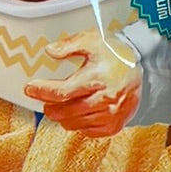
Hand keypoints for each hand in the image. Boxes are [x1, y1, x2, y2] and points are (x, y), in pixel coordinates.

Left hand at [24, 30, 141, 136]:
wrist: (141, 68)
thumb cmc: (114, 53)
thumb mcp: (91, 40)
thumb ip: (69, 45)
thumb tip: (49, 51)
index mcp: (96, 78)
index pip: (63, 91)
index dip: (42, 91)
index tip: (29, 88)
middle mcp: (104, 99)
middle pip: (66, 111)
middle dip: (50, 106)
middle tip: (44, 100)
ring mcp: (110, 115)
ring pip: (74, 124)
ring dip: (62, 116)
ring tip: (60, 105)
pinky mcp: (114, 125)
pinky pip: (88, 132)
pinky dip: (78, 124)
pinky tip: (78, 113)